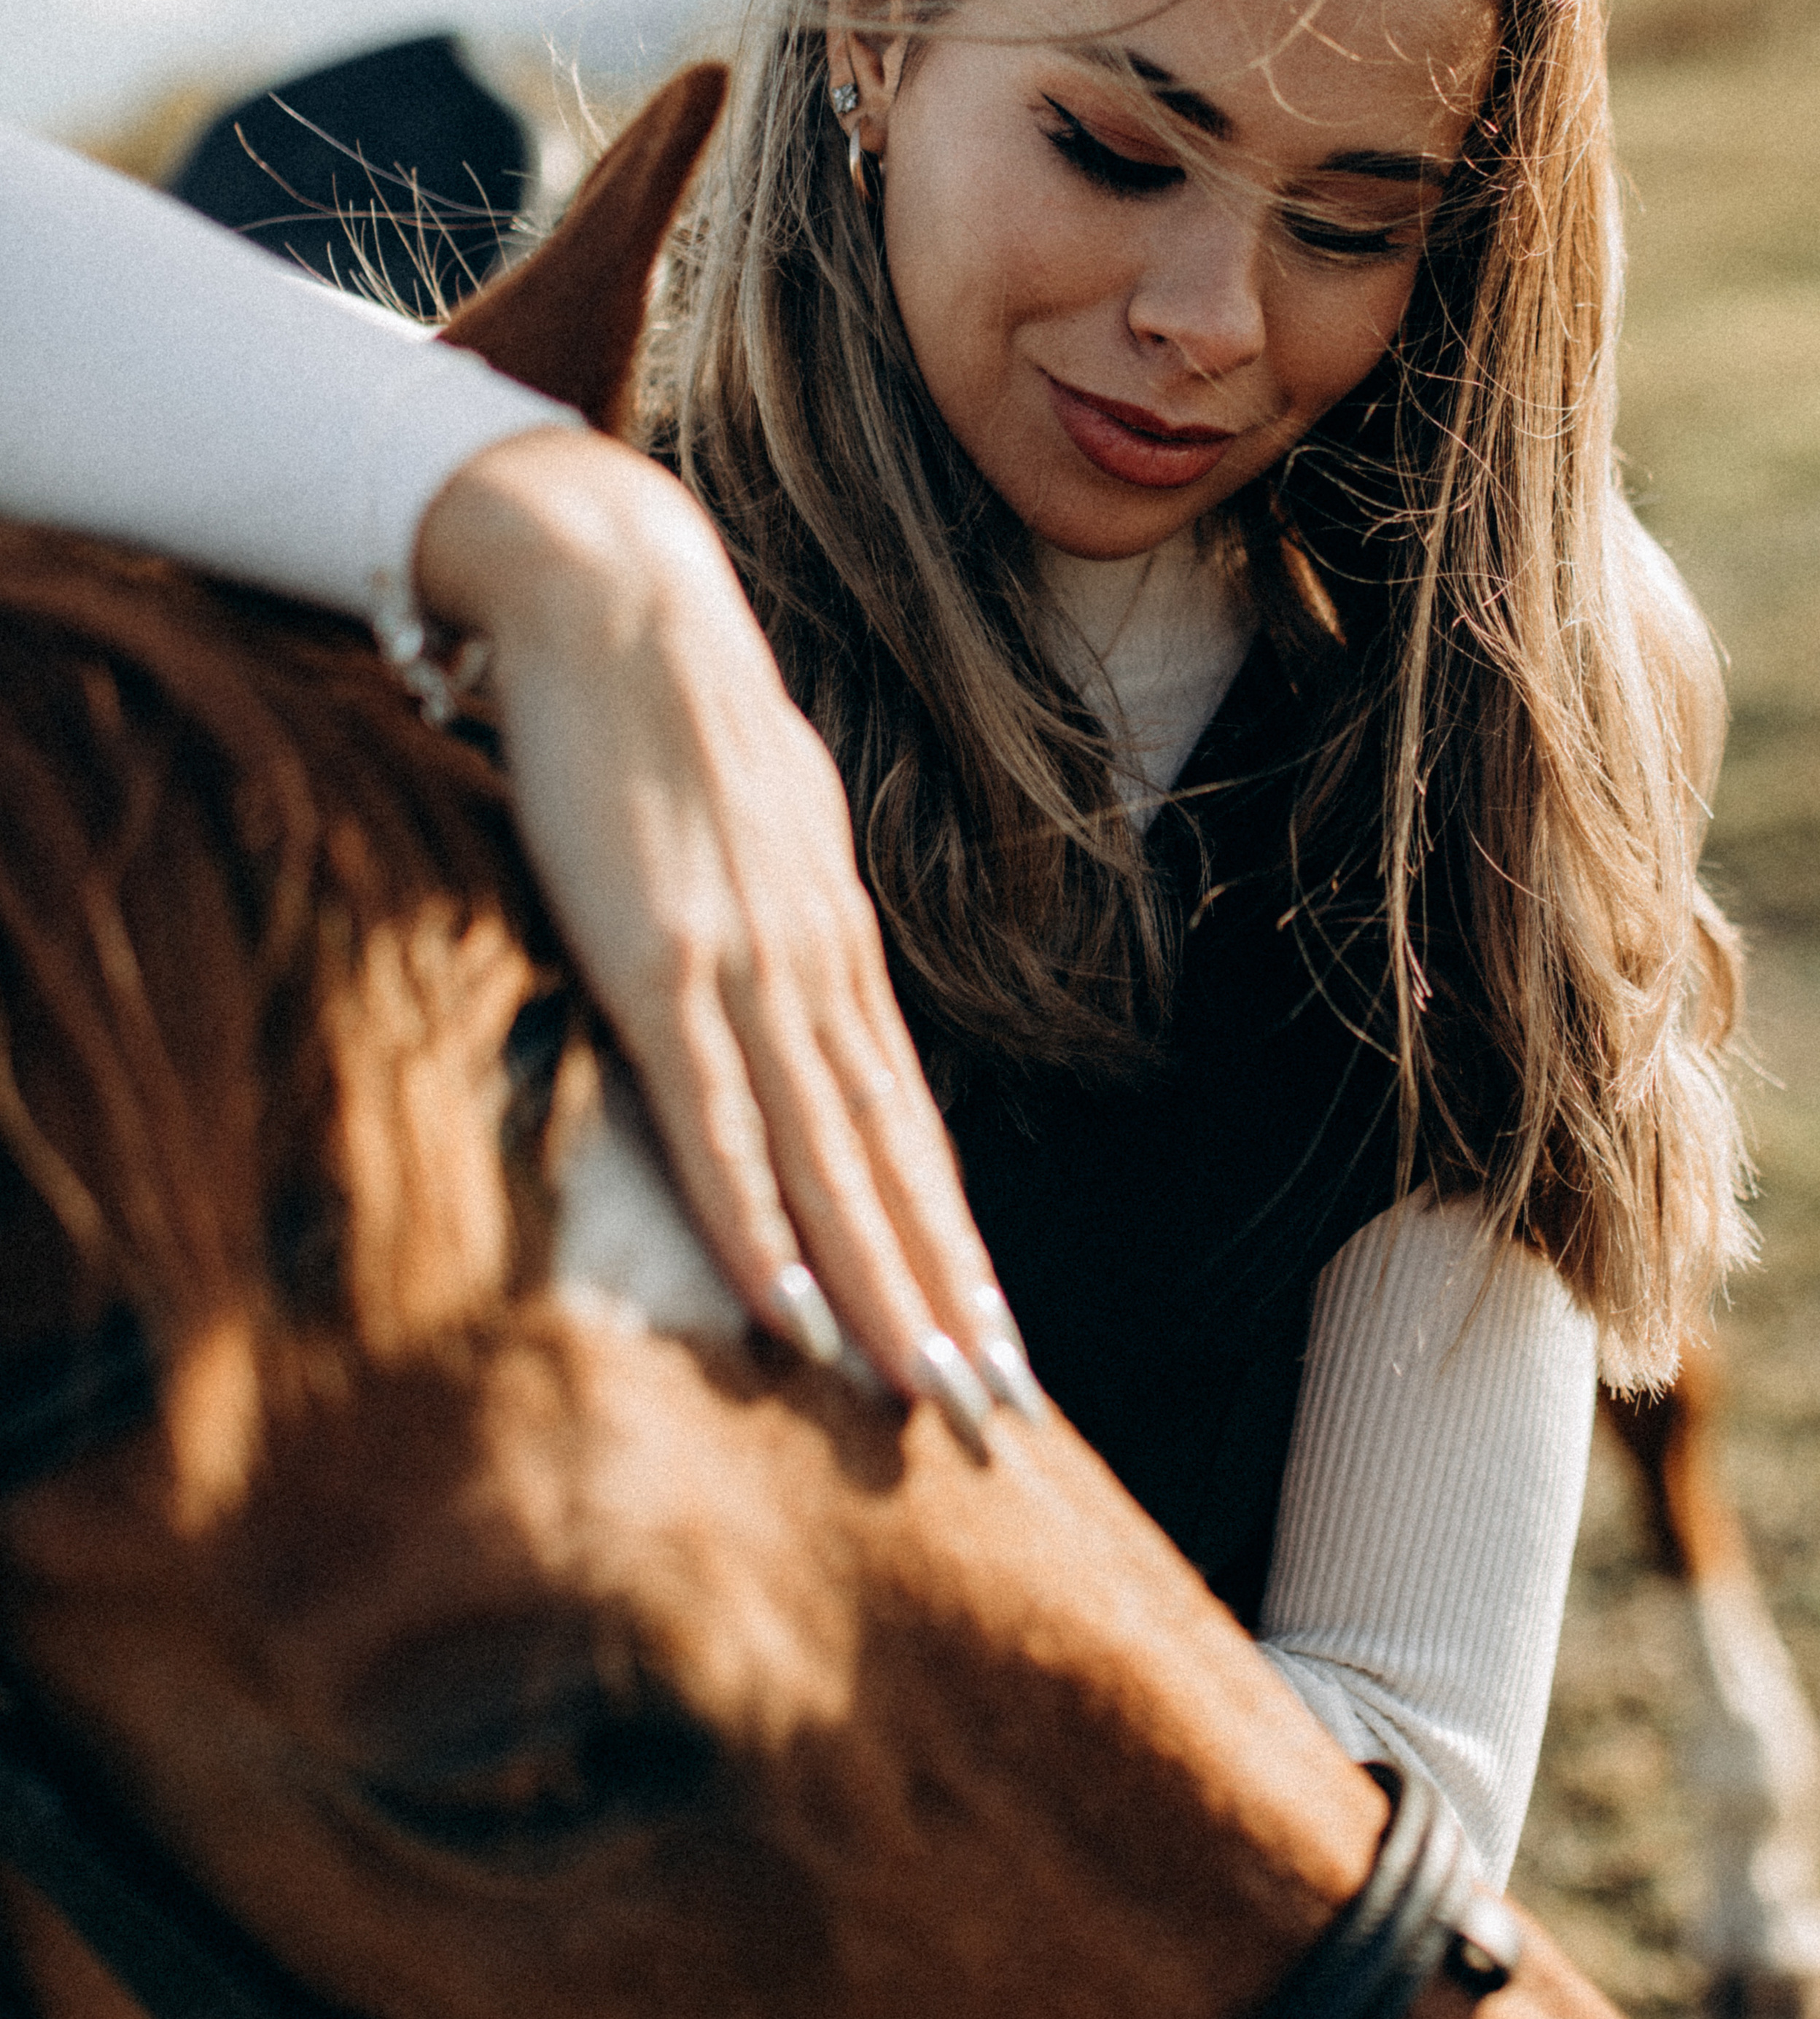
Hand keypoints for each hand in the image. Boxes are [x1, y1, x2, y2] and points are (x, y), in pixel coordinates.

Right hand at [415, 424, 1039, 1432]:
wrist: (616, 593)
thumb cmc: (676, 715)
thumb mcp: (758, 837)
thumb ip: (785, 928)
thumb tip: (806, 994)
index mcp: (838, 952)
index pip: (914, 1132)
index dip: (957, 1248)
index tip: (1001, 1345)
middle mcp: (817, 976)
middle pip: (897, 1170)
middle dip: (949, 1305)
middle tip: (1003, 1425)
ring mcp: (745, 971)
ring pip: (833, 1166)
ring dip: (882, 1292)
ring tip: (931, 1399)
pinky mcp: (658, 961)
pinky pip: (717, 1121)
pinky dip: (757, 1223)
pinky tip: (788, 1310)